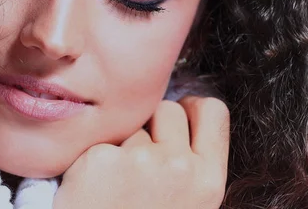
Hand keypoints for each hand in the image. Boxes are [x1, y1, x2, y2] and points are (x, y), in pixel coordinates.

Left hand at [53, 97, 229, 208]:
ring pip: (132, 125)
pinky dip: (95, 157)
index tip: (180, 120)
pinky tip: (94, 186)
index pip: (213, 111)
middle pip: (169, 109)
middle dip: (154, 125)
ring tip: (116, 184)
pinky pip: (101, 139)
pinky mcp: (101, 159)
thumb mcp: (191, 205)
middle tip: (142, 159)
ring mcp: (140, 161)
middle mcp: (180, 167)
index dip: (193, 109)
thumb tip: (185, 118)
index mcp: (208, 181)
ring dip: (124, 144)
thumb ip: (194, 165)